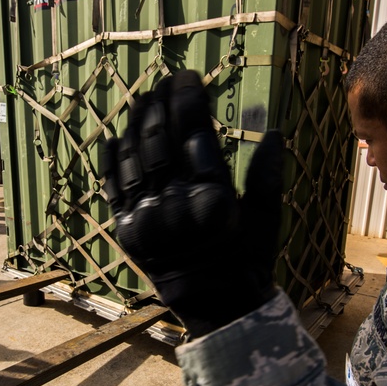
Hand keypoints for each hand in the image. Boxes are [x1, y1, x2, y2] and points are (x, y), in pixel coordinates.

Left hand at [103, 70, 282, 336]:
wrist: (214, 308)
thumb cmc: (247, 261)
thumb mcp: (267, 220)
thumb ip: (267, 176)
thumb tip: (274, 133)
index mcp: (213, 199)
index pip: (194, 135)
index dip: (189, 100)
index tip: (189, 77)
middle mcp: (175, 205)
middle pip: (159, 140)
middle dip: (160, 103)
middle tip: (163, 81)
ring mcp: (146, 219)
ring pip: (133, 158)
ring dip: (136, 123)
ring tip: (143, 100)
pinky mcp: (126, 232)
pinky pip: (113, 188)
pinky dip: (112, 159)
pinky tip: (115, 136)